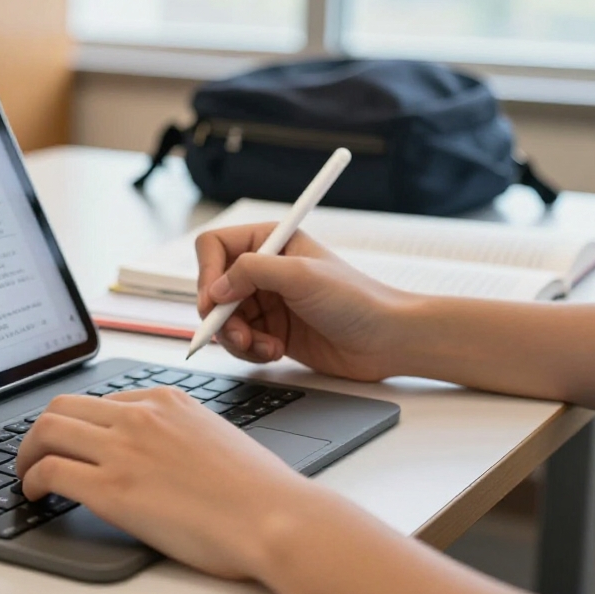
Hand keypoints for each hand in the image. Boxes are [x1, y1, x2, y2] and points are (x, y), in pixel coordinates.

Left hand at [16, 387, 309, 579]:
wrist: (274, 517)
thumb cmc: (258, 491)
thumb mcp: (215, 436)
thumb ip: (178, 433)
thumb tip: (156, 452)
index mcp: (166, 400)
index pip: (101, 400)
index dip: (78, 424)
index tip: (71, 442)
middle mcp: (139, 416)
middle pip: (61, 406)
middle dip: (39, 431)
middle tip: (33, 454)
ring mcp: (123, 450)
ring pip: (46, 431)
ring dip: (25, 453)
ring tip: (25, 474)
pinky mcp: (112, 489)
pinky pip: (50, 471)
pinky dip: (31, 480)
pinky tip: (35, 494)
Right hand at [195, 224, 414, 381]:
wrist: (386, 341)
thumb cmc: (357, 300)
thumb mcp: (302, 276)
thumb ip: (253, 271)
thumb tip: (215, 288)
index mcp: (271, 241)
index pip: (214, 247)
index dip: (208, 274)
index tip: (215, 301)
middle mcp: (265, 269)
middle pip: (213, 288)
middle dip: (221, 315)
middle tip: (239, 335)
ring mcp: (267, 301)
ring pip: (223, 319)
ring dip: (236, 337)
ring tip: (263, 346)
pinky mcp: (272, 330)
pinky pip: (240, 341)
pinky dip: (250, 351)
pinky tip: (274, 352)